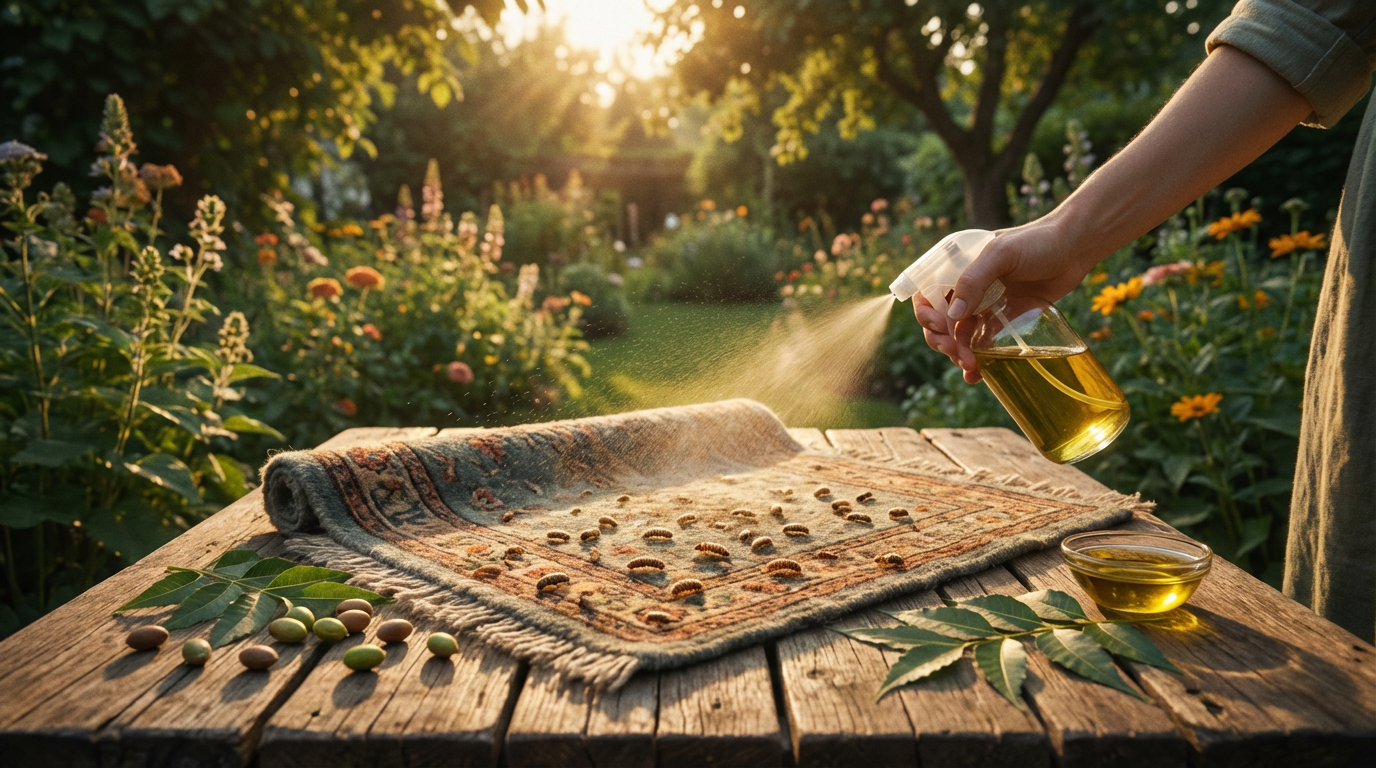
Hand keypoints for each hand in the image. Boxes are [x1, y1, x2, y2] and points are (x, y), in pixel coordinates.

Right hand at [915, 215, 1094, 383]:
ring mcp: (984, 305)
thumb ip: (974, 280)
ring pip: (959, 336)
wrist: (1075, 248)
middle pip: (939, 321)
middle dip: (942, 340)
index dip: (927, 315)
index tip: (943, 328)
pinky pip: (982, 342)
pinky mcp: (1003, 319)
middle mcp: (966, 288)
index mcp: (956, 267)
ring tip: (970, 367)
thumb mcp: (1001, 254)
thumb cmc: (1037, 241)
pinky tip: (977, 375)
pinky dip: (977, 359)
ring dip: (958, 353)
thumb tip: (952, 316)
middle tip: (958, 353)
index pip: (927, 295)